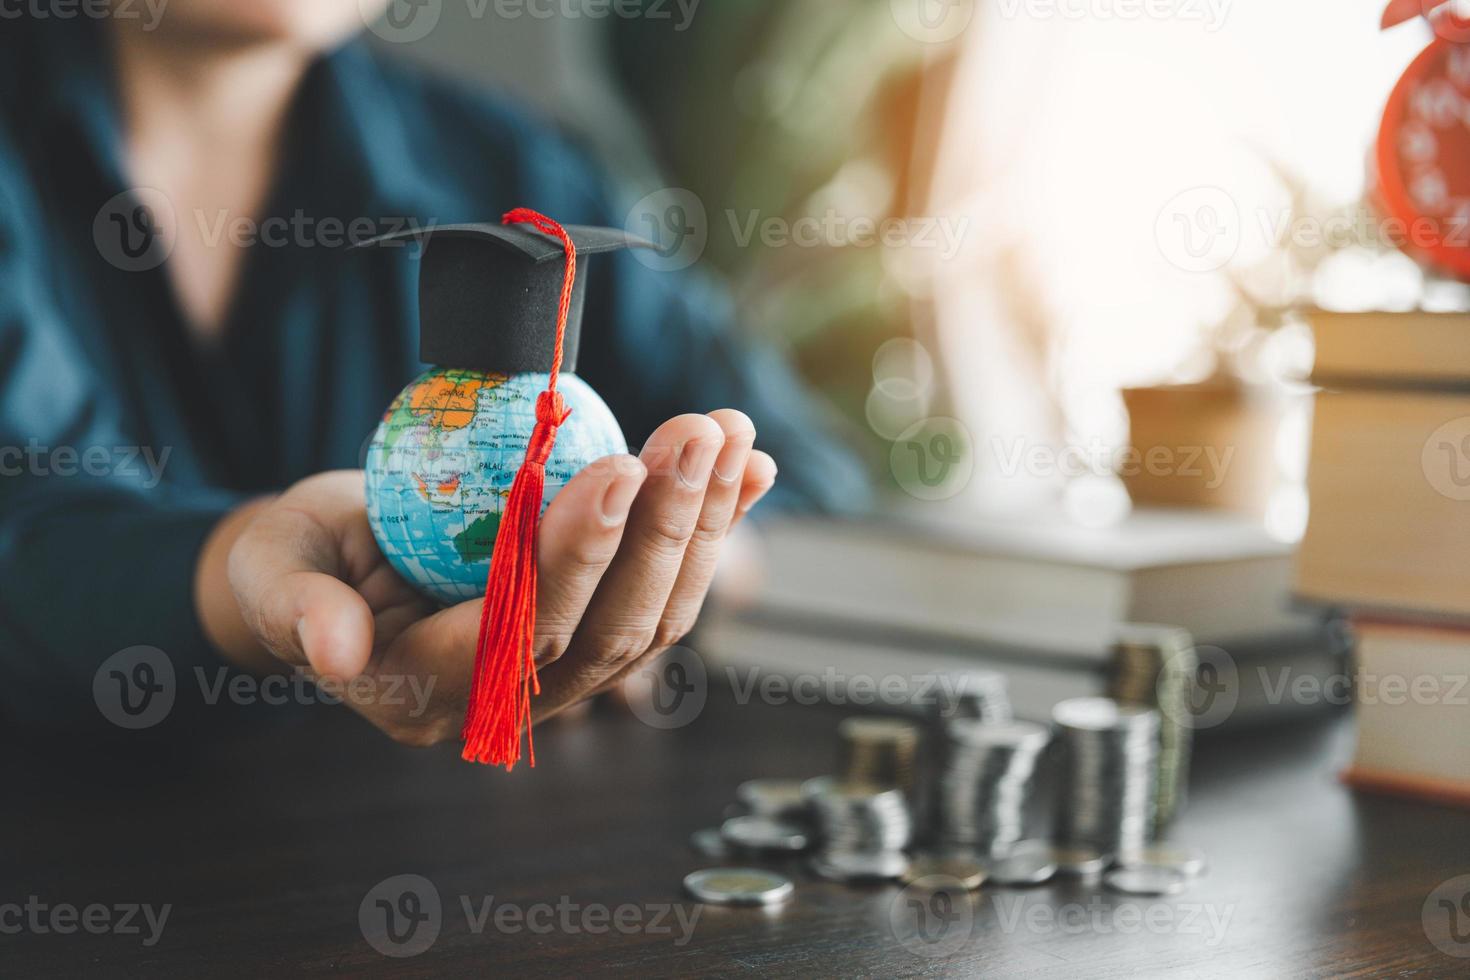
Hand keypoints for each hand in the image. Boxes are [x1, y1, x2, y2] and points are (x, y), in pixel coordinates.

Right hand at [195, 411, 775, 745]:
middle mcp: (512, 698)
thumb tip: (335, 646)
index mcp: (430, 693)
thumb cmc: (297, 562)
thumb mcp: (275, 573)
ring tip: (729, 433)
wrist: (332, 568)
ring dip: (703, 522)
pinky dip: (713, 527)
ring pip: (655, 612)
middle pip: (610, 625)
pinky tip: (750, 468)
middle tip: (694, 434)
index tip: (618, 469)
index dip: (575, 556)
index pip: (521, 632)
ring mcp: (565, 673)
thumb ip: (298, 607)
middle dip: (663, 528)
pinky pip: (667, 587)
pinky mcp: (596, 632)